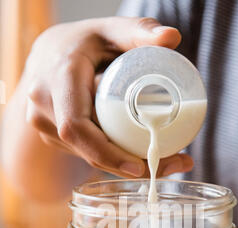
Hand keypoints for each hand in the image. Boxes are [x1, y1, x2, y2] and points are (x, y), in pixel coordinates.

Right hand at [25, 16, 193, 177]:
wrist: (49, 54)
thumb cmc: (82, 41)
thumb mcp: (111, 29)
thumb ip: (140, 30)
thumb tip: (172, 37)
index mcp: (57, 78)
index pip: (75, 126)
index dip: (105, 152)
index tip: (138, 166)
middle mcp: (44, 105)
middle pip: (87, 148)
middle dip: (128, 164)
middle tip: (171, 164)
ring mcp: (45, 124)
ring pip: (88, 155)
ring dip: (124, 165)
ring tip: (165, 162)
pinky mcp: (53, 137)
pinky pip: (85, 153)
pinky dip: (114, 159)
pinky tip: (141, 157)